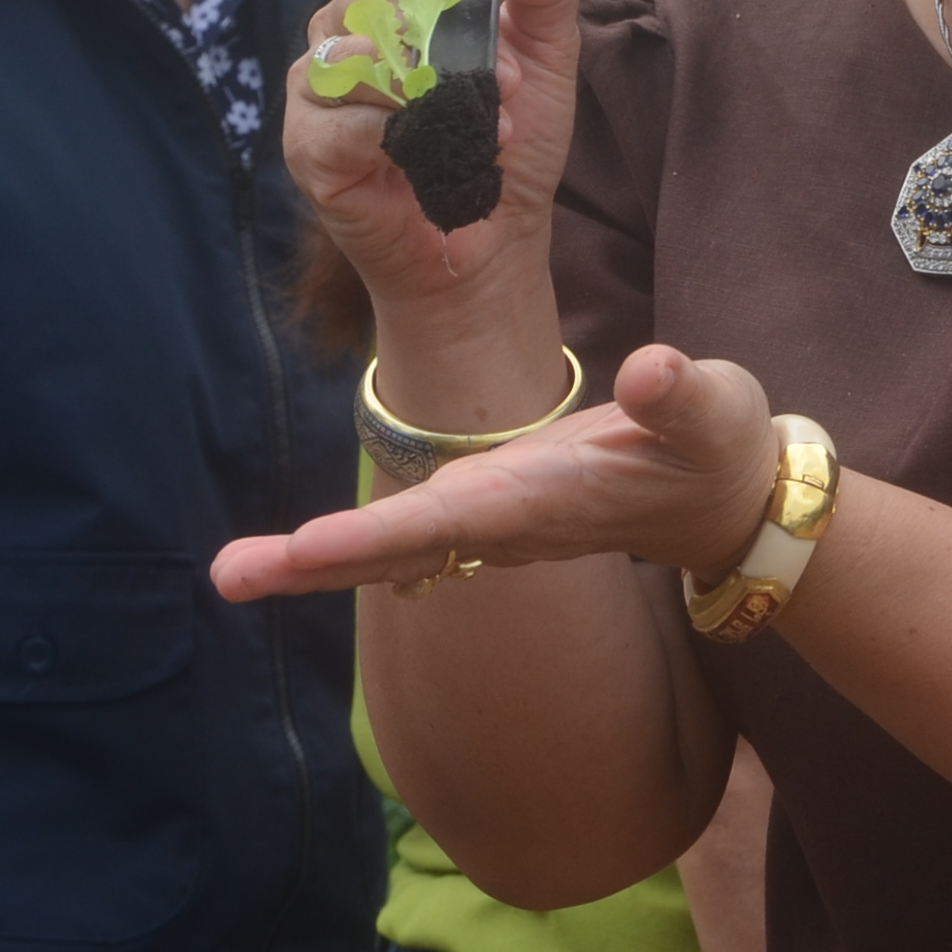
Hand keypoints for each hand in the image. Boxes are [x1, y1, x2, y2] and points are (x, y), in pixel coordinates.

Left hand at [215, 343, 781, 600]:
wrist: (725, 498)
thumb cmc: (718, 445)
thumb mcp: (716, 410)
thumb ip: (683, 395)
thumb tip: (653, 374)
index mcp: (541, 498)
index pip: (444, 519)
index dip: (371, 533)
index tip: (301, 549)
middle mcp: (505, 520)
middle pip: (397, 548)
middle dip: (311, 564)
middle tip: (226, 576)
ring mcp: (494, 519)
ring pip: (393, 547)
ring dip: (314, 560)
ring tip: (232, 572)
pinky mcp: (491, 506)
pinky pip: (407, 533)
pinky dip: (348, 545)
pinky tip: (295, 554)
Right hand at [287, 0, 584, 323]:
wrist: (495, 239)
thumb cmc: (511, 140)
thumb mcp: (549, 57)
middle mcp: (349, 34)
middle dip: (441, 37)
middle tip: (498, 85)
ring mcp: (320, 91)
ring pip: (347, 54)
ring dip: (424, 91)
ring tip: (476, 130)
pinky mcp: (309, 148)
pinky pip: (339, 122)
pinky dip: (392, 138)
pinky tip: (425, 159)